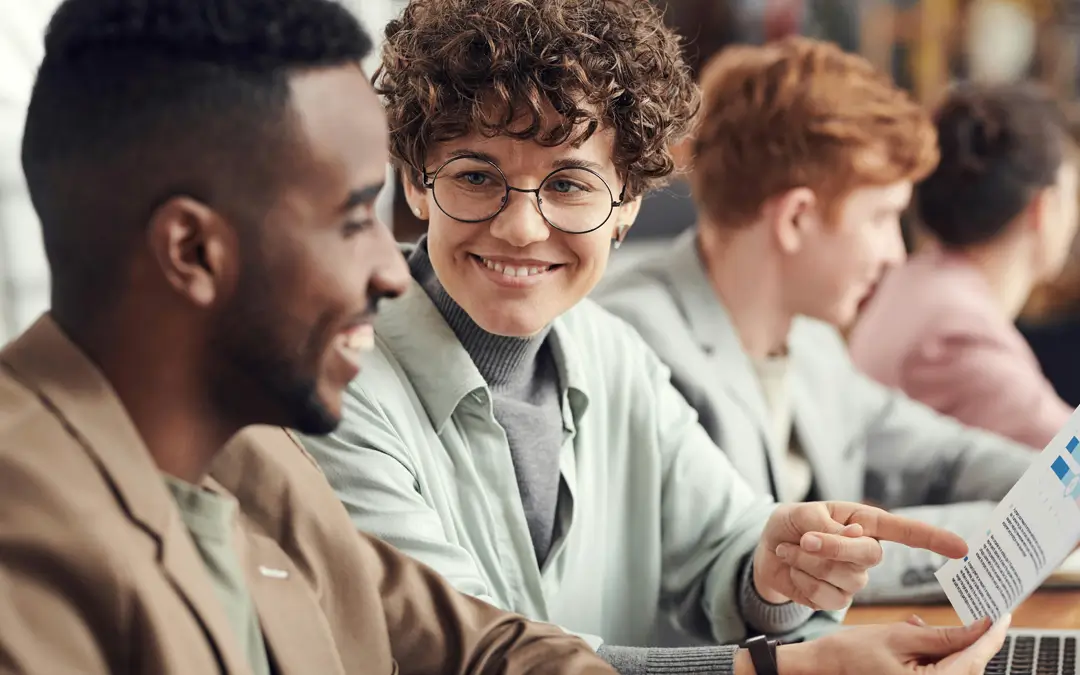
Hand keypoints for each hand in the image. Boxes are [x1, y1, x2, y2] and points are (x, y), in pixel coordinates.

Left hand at [753, 502, 967, 608]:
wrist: (766, 550)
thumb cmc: (790, 524)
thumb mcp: (801, 514)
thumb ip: (825, 525)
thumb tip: (855, 538)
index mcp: (864, 523)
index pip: (905, 532)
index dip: (934, 539)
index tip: (963, 548)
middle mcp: (866, 551)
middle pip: (869, 557)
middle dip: (833, 548)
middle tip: (804, 539)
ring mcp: (854, 578)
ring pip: (844, 578)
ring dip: (808, 562)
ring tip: (792, 549)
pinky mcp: (836, 599)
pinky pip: (825, 596)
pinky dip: (801, 579)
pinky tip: (793, 569)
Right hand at [762, 615, 1010, 674]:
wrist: (825, 665)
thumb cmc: (855, 652)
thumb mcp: (900, 635)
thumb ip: (943, 636)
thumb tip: (979, 627)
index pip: (973, 659)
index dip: (990, 636)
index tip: (1002, 615)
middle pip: (967, 666)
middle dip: (969, 640)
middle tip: (972, 612)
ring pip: (954, 668)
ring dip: (947, 646)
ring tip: (919, 624)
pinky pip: (939, 672)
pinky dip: (935, 654)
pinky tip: (914, 634)